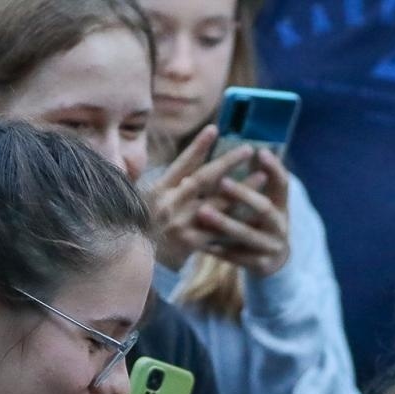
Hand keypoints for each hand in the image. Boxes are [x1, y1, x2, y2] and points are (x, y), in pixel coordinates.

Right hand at [146, 126, 257, 271]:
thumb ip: (165, 184)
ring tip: (261, 176)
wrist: (132, 262)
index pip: (182, 163)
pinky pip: (220, 230)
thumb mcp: (143, 201)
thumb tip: (188, 167)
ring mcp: (182, 223)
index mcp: (158, 190)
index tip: (215, 129)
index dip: (198, 146)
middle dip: (227, 162)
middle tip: (248, 150)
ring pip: (218, 203)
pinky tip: (254, 212)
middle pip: (204, 179)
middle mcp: (170, 204)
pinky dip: (237, 219)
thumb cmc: (140, 227)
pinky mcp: (193, 243)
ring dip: (242, 189)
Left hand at [193, 148, 291, 277]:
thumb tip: (254, 149)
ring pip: (248, 235)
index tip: (259, 152)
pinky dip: (218, 250)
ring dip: (225, 223)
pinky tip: (200, 243)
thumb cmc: (263, 222)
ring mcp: (271, 247)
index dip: (274, 168)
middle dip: (244, 195)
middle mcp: (280, 226)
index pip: (283, 184)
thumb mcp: (268, 201)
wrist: (274, 262)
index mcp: (282, 206)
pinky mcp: (260, 265)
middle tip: (222, 182)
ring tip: (203, 212)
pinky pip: (237, 257)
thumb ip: (261, 180)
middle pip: (265, 209)